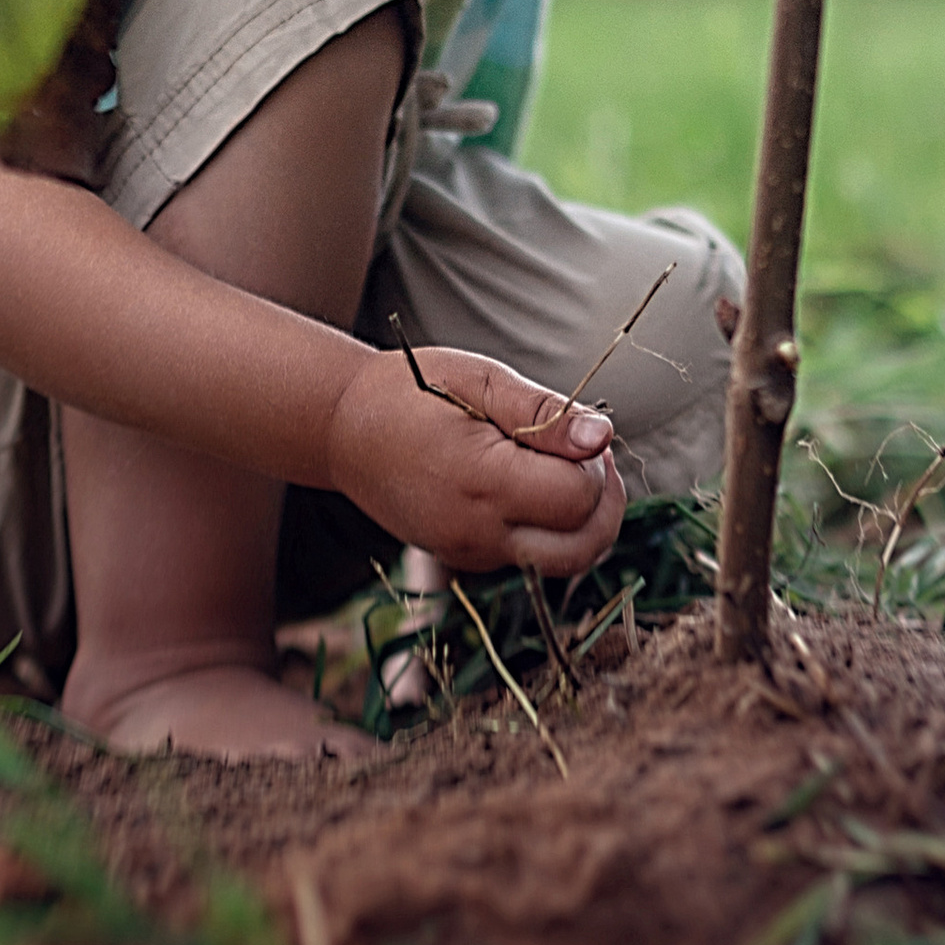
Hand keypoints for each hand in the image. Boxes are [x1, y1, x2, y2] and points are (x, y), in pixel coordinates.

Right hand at [324, 343, 625, 578]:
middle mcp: (477, 533)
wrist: (340, 429)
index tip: (578, 431)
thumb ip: (543, 413)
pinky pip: (532, 560)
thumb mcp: (478, 381)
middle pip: (584, 547)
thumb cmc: (407, 392)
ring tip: (567, 469)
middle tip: (590, 455)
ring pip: (564, 563)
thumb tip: (602, 437)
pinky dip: (553, 531)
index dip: (595, 463)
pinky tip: (535, 485)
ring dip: (585, 522)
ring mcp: (468, 554)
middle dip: (604, 502)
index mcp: (481, 481)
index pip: (578, 497)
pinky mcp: (464, 560)